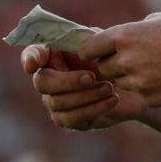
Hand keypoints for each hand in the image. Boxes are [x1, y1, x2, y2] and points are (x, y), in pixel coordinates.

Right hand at [21, 44, 143, 130]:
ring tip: (109, 87)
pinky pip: (72, 118)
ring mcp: (54, 100)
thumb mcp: (103, 43)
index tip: (33, 65)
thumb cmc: (112, 58)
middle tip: (92, 76)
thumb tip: (79, 49)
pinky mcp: (67, 119)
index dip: (30, 59)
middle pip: (42, 82)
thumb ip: (87, 42)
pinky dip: (94, 107)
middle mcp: (48, 78)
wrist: (131, 84)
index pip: (32, 54)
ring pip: (58, 102)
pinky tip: (112, 98)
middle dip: (67, 80)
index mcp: (53, 54)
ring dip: (86, 94)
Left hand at [77, 12, 160, 108]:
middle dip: (111, 65)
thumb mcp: (157, 20)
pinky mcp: (152, 99)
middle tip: (128, 59)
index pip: (87, 49)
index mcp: (126, 36)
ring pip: (120, 84)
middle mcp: (128, 60)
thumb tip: (112, 40)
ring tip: (153, 67)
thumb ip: (132, 31)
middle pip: (102, 69)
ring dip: (128, 78)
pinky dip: (147, 89)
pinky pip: (139, 95)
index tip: (95, 52)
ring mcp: (140, 82)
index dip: (89, 51)